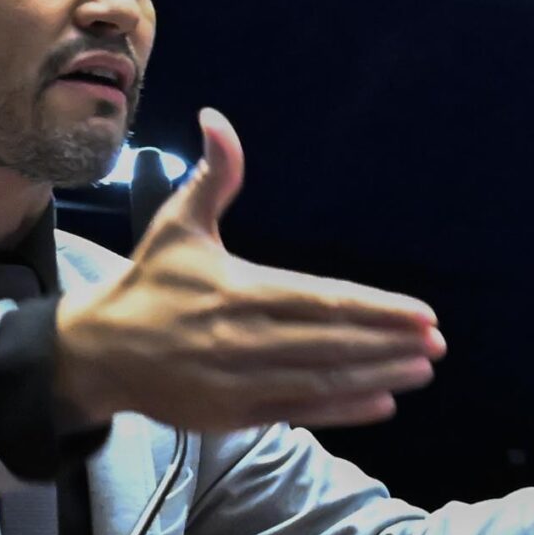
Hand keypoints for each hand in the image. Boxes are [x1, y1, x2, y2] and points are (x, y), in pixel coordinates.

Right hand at [55, 109, 445, 431]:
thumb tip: (217, 119)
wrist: (97, 352)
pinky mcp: (230, 415)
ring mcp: (235, 382)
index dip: (374, 310)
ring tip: (422, 369)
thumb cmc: (149, 284)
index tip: (421, 313)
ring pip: (319, 381)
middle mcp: (238, 340)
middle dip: (387, 344)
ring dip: (376, 376)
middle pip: (329, 345)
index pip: (319, 302)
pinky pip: (297, 412)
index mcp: (234, 291)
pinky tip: (383, 402)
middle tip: (436, 342)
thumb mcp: (178, 225)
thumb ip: (212, 177)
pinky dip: (341, 410)